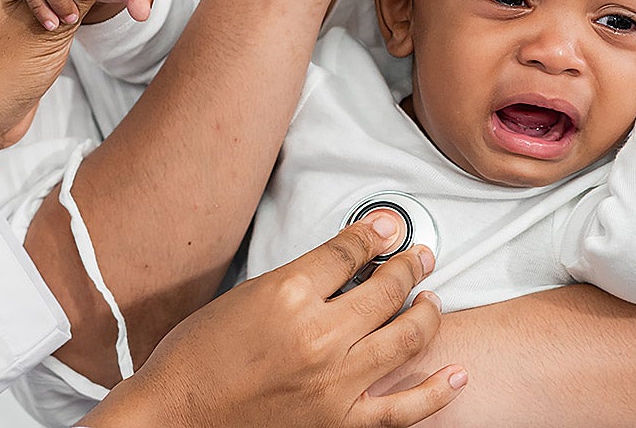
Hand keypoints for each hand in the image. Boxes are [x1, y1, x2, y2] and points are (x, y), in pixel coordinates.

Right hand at [86, 217, 465, 427]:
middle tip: (421, 255)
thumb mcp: (244, 296)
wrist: (177, 416)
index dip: (375, 234)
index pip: (349, 252)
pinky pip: (404, 409)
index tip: (391, 226)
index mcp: (287, 295)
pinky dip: (437, 391)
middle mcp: (318, 336)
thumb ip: (299, 276)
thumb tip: (344, 255)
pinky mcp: (340, 423)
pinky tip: (457, 373)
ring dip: (427, 311)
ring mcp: (334, 384)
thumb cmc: (198, 355)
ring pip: (406, 337)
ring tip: (432, 297)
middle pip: (384, 289)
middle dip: (409, 264)